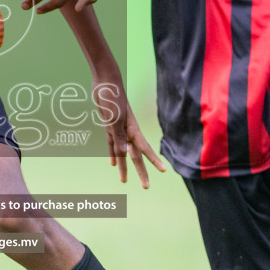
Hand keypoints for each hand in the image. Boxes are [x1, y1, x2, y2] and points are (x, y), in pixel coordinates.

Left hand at [93, 71, 165, 188]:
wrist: (105, 82)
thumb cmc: (112, 97)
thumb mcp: (114, 118)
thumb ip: (119, 136)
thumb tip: (125, 153)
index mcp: (132, 130)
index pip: (145, 149)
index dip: (154, 161)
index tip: (164, 172)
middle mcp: (127, 132)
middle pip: (135, 156)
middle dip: (140, 172)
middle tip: (146, 187)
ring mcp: (118, 129)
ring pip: (122, 153)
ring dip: (123, 166)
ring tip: (123, 181)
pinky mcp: (109, 126)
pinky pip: (112, 144)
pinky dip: (112, 154)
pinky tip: (112, 163)